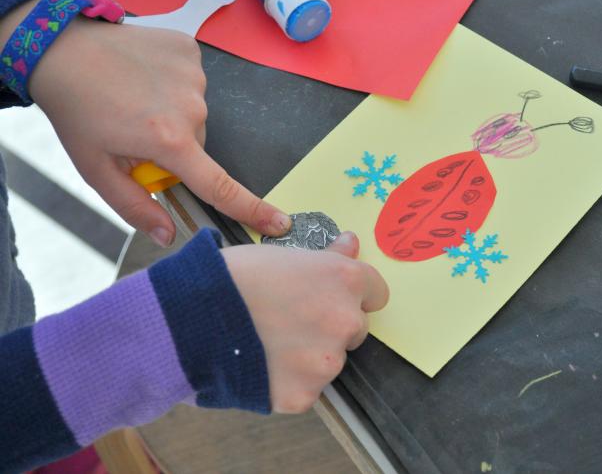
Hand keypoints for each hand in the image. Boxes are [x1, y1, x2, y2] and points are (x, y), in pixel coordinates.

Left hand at [11, 7, 289, 245]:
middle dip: (175, 147)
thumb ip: (135, 206)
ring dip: (173, 113)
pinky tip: (145, 76)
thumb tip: (169, 234)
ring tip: (135, 97)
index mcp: (169, 141)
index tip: (280, 222)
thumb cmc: (77, 111)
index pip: (220, 186)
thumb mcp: (96, 169)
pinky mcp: (191, 51)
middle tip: (135, 131)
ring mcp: (194, 75)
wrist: (61, 48)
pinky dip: (173, 84)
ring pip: (196, 113)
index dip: (252, 208)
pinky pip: (193, 81)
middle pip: (199, 145)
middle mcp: (191, 108)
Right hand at [222, 231, 389, 413]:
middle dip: (330, 325)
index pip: (376, 291)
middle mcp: (345, 321)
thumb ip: (326, 257)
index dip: (352, 293)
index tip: (330, 296)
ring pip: (330, 360)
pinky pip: (307, 389)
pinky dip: (289, 382)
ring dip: (310, 355)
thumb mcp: (283, 254)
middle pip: (355, 327)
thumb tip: (351, 244)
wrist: (188, 320)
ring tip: (268, 343)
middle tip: (290, 320)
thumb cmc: (232, 277)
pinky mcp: (305, 395)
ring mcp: (327, 362)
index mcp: (344, 280)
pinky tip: (261, 365)